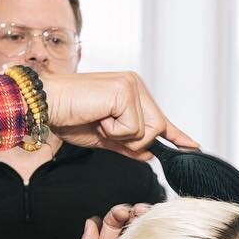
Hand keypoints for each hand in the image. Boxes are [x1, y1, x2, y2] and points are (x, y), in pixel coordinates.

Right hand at [38, 72, 198, 156]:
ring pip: (147, 132)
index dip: (176, 135)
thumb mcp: (104, 138)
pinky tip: (98, 117)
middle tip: (103, 126)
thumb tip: (149, 154)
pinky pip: (133, 130)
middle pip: (156, 130)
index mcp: (131, 91)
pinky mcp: (125, 92)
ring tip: (98, 120)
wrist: (46, 106)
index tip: (193, 146)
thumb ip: (128, 145)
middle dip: (132, 140)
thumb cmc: (68, 117)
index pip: (159, 118)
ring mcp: (132, 86)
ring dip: (120, 136)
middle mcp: (134, 84)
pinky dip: (113, 132)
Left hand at [71, 203, 152, 238]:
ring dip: (150, 221)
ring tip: (154, 216)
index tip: (123, 212)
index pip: (112, 224)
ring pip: (144, 234)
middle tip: (142, 211)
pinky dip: (160, 238)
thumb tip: (90, 223)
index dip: (117, 213)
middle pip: (131, 224)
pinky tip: (163, 233)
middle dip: (136, 212)